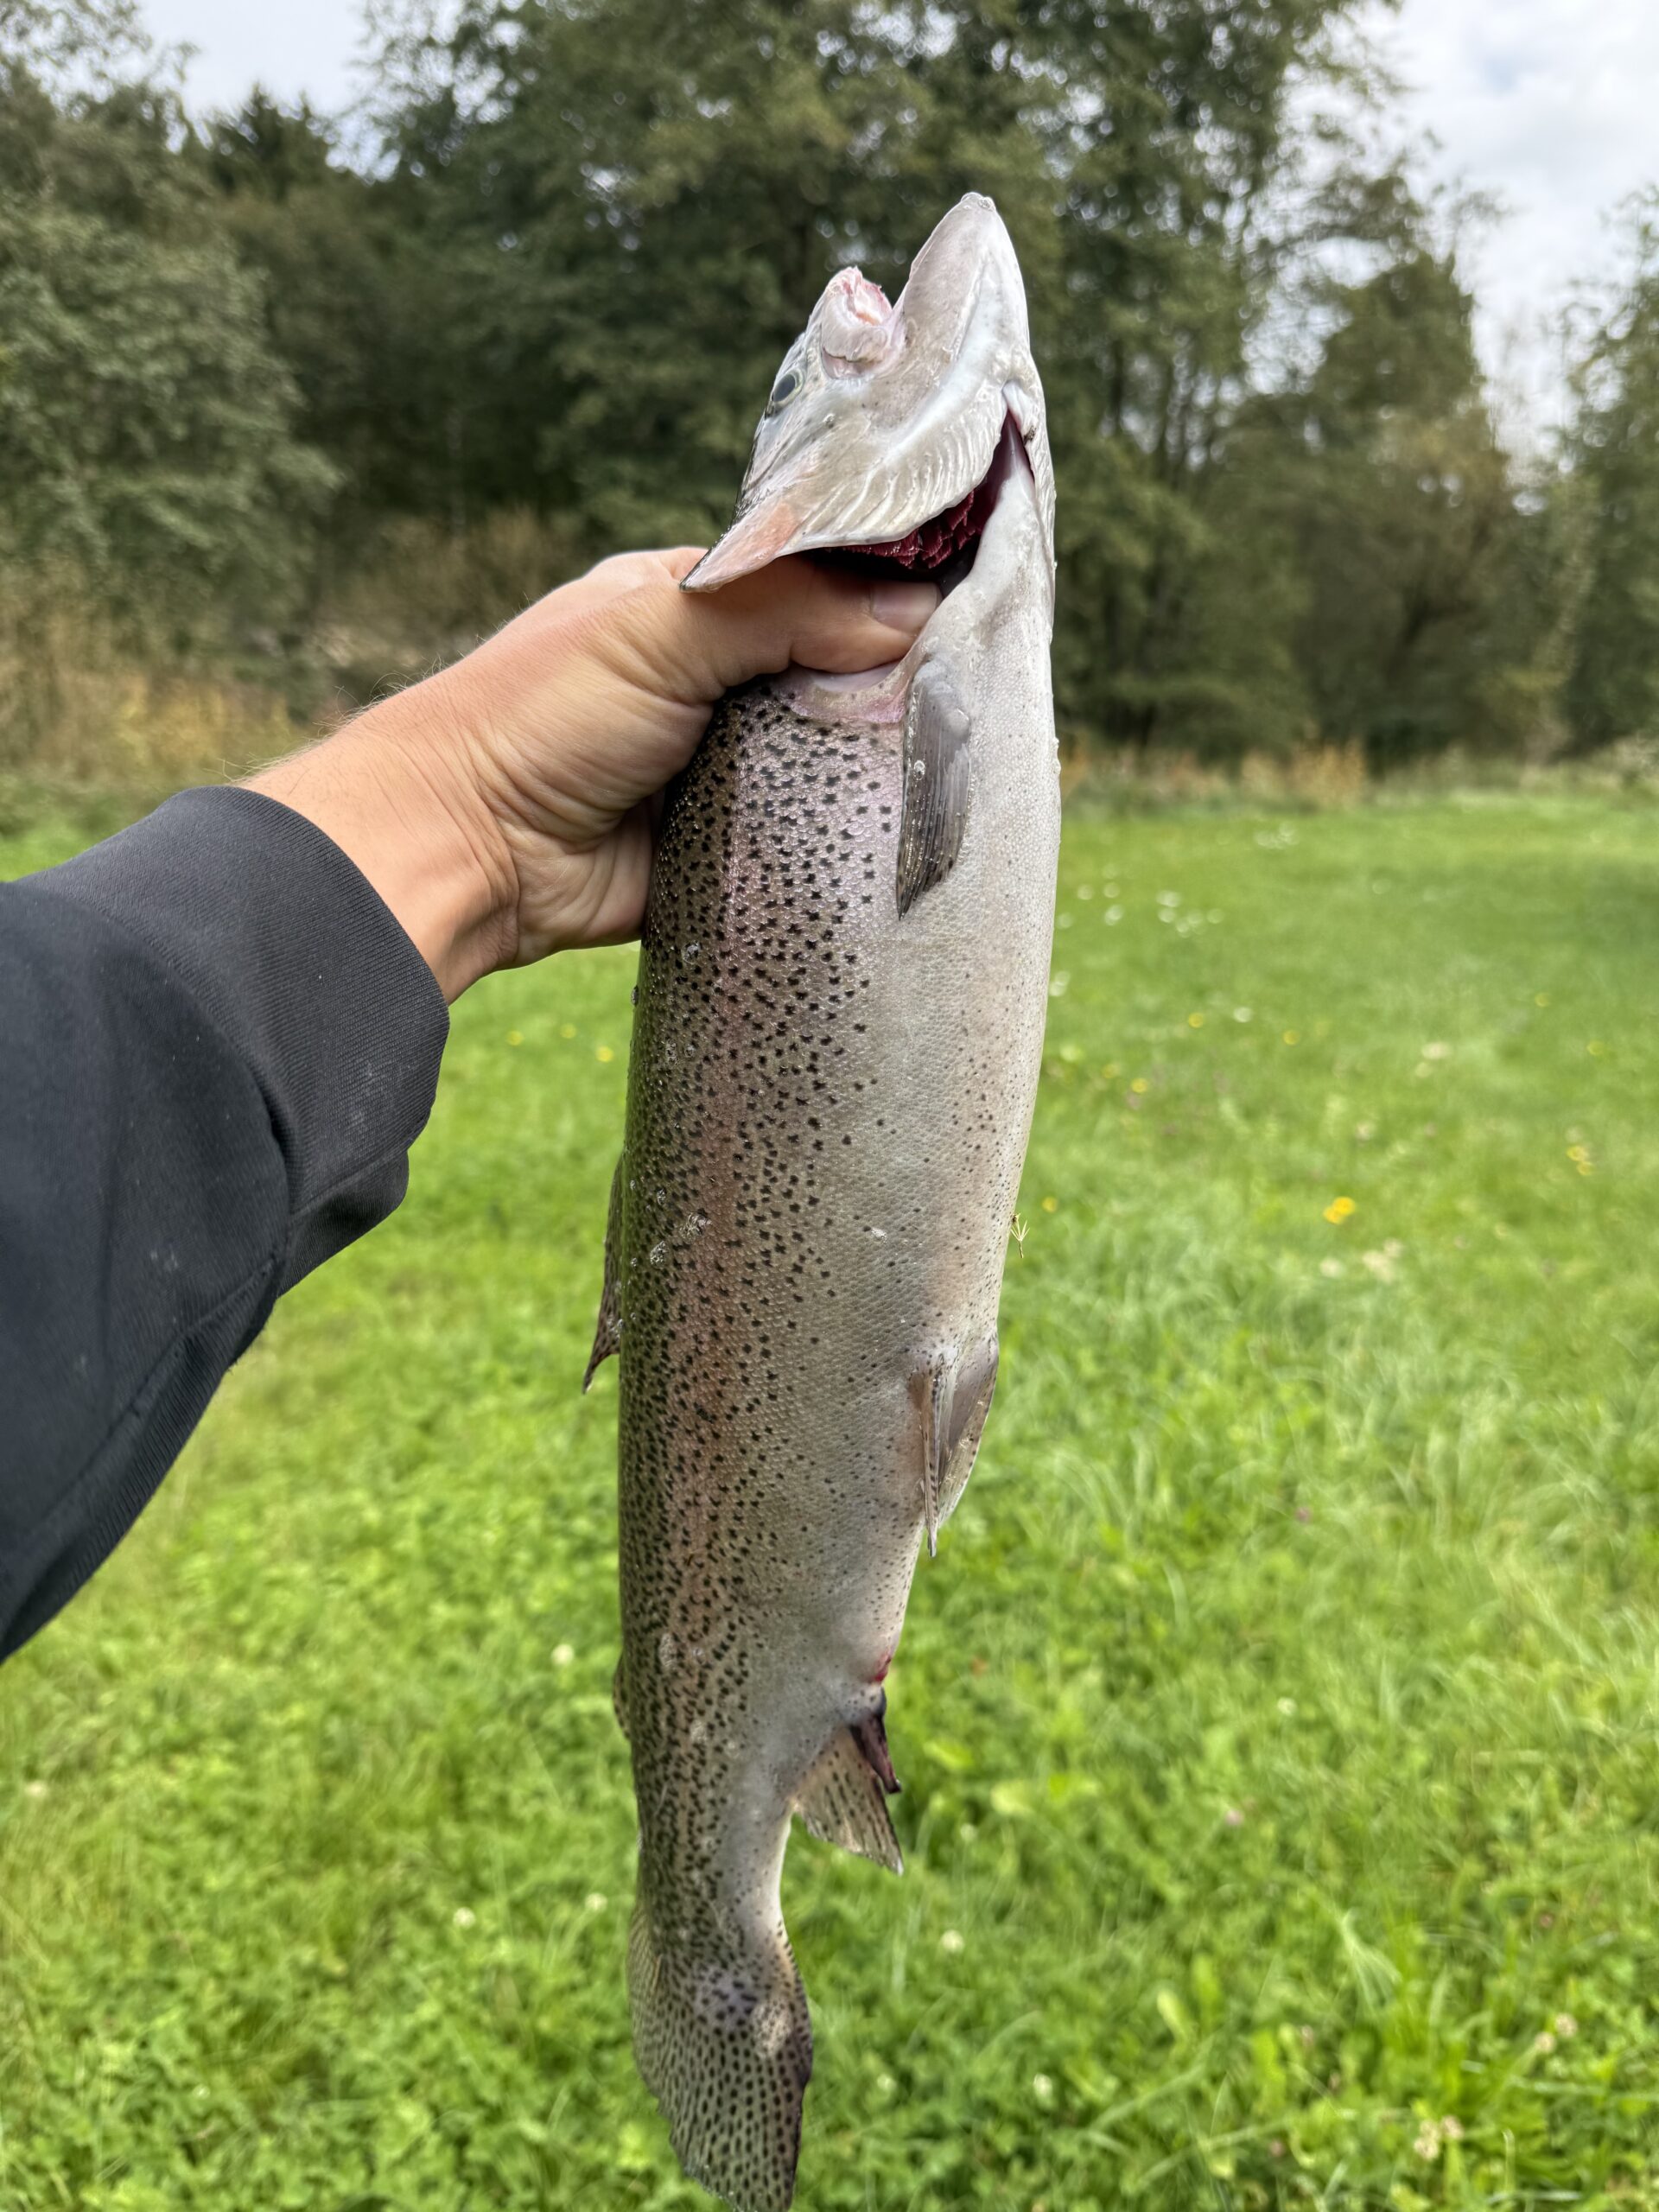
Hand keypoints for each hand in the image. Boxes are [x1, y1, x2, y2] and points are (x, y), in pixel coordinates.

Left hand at [247, 549, 936, 999]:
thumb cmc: (539, 717)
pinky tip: (898, 838)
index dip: (880, 595)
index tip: (962, 612)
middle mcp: (711, 684)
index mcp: (691, 607)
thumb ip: (782, 608)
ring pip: (824, 763)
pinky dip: (836, 842)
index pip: (811, 583)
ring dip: (868, 772)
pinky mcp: (723, 850)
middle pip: (831, 677)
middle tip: (968, 705)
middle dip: (887, 692)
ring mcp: (718, 770)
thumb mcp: (660, 628)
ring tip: (954, 771)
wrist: (468, 854)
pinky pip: (800, 843)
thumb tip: (912, 609)